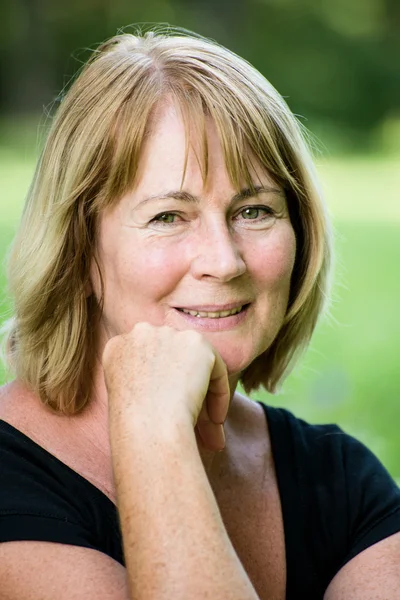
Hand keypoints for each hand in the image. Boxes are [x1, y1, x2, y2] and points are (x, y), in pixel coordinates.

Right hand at [102, 323, 230, 451]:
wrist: (146, 424)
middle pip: (172, 358)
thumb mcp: (124, 398)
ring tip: (210, 426)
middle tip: (196, 423)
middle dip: (184, 388)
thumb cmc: (132, 426)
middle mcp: (140, 333)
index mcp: (117, 346)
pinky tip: (216, 420)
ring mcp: (168, 334)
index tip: (167, 409)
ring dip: (204, 394)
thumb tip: (168, 390)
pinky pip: (215, 368)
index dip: (161, 383)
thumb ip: (142, 382)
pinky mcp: (197, 343)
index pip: (146, 358)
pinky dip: (219, 394)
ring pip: (194, 364)